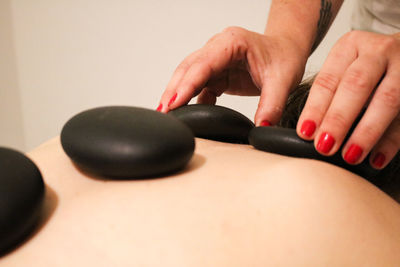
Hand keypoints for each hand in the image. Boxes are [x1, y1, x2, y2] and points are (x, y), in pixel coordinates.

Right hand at [158, 26, 307, 125]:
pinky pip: (198, 86)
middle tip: (163, 113)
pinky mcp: (216, 73)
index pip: (203, 64)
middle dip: (173, 90)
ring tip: (166, 115)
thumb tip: (261, 129)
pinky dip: (189, 100)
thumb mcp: (282, 81)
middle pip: (188, 68)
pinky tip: (184, 114)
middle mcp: (218, 48)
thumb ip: (271, 105)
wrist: (287, 50)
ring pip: (188, 76)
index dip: (187, 84)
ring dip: (177, 95)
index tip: (173, 103)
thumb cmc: (285, 57)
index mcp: (232, 42)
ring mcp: (215, 60)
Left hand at [297, 31, 399, 168]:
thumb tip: (309, 132)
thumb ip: (329, 94)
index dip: (316, 108)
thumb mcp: (344, 68)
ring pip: (387, 100)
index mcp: (351, 46)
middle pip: (356, 85)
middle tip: (325, 145)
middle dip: (339, 119)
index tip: (305, 132)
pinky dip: (392, 141)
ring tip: (350, 155)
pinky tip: (377, 158)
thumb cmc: (366, 67)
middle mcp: (378, 52)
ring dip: (367, 132)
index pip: (328, 80)